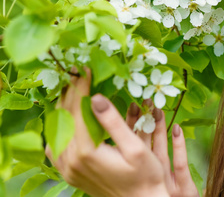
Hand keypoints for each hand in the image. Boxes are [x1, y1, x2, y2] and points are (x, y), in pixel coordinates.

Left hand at [46, 69, 196, 196]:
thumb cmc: (145, 175)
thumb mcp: (135, 148)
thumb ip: (113, 122)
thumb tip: (95, 97)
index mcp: (87, 153)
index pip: (76, 111)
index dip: (80, 88)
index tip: (85, 70)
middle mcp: (71, 162)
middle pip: (63, 119)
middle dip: (70, 94)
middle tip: (77, 74)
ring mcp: (67, 170)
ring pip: (56, 131)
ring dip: (63, 108)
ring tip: (73, 90)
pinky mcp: (69, 173)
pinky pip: (55, 146)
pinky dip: (60, 127)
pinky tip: (68, 117)